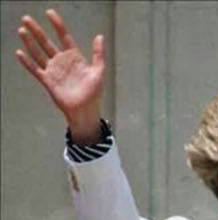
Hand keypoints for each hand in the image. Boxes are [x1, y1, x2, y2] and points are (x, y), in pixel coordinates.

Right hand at [14, 10, 104, 138]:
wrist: (86, 110)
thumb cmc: (94, 92)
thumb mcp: (99, 71)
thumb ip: (98, 54)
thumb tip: (99, 36)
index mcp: (75, 57)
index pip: (64, 37)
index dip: (57, 25)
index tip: (49, 13)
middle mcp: (62, 62)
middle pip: (46, 42)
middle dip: (37, 30)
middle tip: (26, 19)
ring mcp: (53, 70)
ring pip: (38, 53)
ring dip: (29, 42)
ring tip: (21, 30)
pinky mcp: (47, 81)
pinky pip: (35, 69)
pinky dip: (27, 62)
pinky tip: (19, 52)